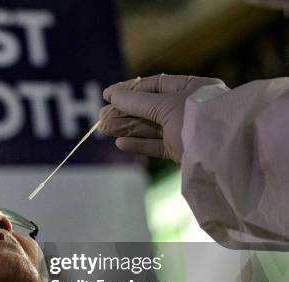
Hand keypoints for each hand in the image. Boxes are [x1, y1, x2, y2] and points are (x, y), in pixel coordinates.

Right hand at [99, 74, 226, 162]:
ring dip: (126, 128)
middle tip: (101, 117)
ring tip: (104, 130)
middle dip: (124, 112)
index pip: (154, 85)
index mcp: (190, 88)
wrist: (225, 152)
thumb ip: (137, 102)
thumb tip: (112, 96)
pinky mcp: (182, 151)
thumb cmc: (198, 119)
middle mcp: (187, 107)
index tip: (107, 95)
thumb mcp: (166, 106)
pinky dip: (139, 144)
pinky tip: (121, 143)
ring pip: (150, 127)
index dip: (129, 90)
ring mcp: (184, 130)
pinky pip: (157, 145)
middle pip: (149, 108)